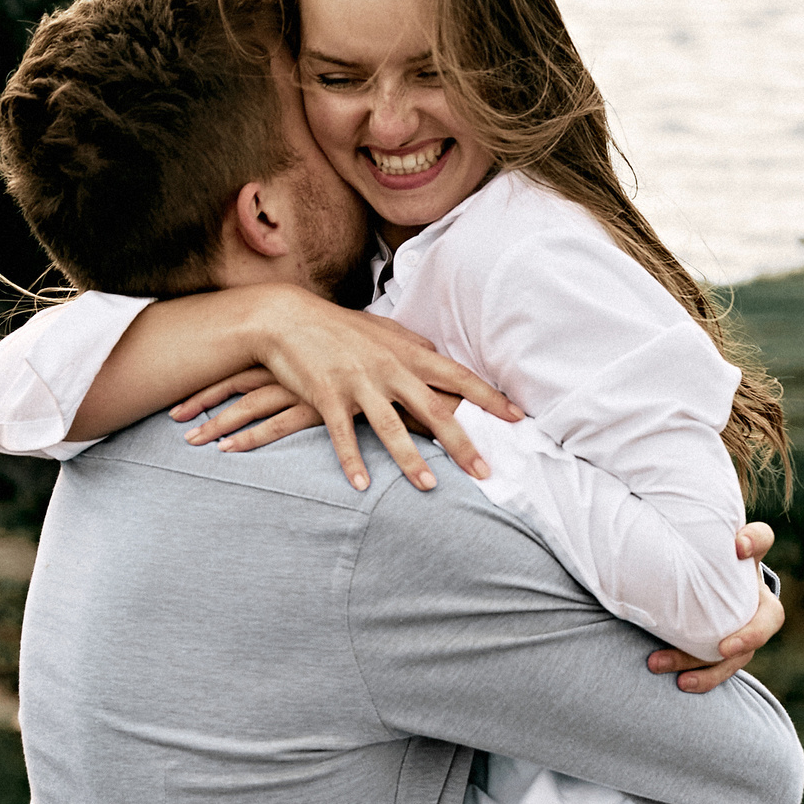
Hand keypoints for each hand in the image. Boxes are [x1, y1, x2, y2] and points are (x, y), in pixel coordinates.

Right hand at [175, 291, 522, 492]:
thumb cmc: (339, 327)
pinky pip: (343, 434)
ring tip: (430, 486)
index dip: (489, 398)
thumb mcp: (383, 329)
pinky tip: (363, 486)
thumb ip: (413, 344)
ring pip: (391, 427)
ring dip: (411, 460)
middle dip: (462, 443)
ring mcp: (358, 383)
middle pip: (434, 410)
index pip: (458, 377)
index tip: (517, 417)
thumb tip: (440, 352)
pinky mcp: (327, 395)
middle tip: (485, 472)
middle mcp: (389, 369)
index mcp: (408, 354)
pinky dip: (352, 460)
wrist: (286, 317)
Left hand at [647, 524, 781, 691]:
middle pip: (769, 618)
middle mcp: (751, 595)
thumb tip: (651, 494)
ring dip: (711, 667)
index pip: (761, 539)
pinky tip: (680, 684)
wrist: (684, 585)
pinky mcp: (724, 651)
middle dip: (749, 634)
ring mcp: (742, 626)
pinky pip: (720, 669)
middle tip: (724, 646)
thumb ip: (679, 525)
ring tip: (681, 678)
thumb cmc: (683, 558)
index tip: (737, 546)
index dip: (754, 541)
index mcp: (744, 561)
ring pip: (739, 653)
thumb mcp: (684, 540)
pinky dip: (703, 678)